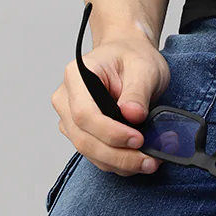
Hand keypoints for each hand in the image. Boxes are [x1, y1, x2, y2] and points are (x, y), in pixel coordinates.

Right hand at [52, 31, 170, 177]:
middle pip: (84, 138)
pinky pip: (95, 154)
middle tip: (148, 160)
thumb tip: (133, 116)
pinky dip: (118, 161)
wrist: (129, 53)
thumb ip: (138, 92)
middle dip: (118, 155)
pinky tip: (139, 158)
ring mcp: (70, 117)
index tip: (137, 139)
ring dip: (119, 162)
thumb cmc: (132, 56)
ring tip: (149, 161)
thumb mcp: (144, 67)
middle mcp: (66, 98)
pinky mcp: (80, 132)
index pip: (84, 113)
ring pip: (89, 152)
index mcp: (76, 75)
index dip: (110, 132)